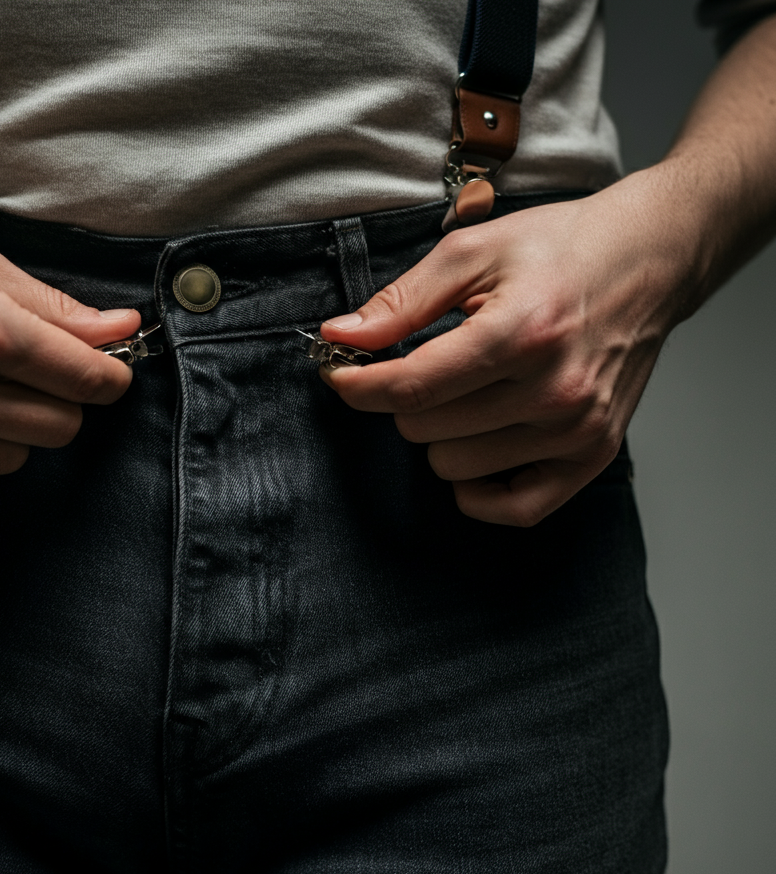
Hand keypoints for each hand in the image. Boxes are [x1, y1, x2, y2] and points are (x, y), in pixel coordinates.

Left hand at [318, 169, 698, 526]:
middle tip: (434, 364)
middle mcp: (555, 391)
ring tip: (472, 390)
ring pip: (454, 468)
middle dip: (409, 398)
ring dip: (443, 434)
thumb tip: (338, 337)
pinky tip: (479, 445)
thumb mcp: (471, 254)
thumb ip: (400, 302)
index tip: (340, 375)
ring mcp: (577, 431)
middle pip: (425, 430)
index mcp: (521, 332)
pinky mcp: (593, 456)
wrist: (648, 260)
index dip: (359, 386)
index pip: (412, 388)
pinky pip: (512, 510)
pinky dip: (480, 487)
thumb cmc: (559, 250)